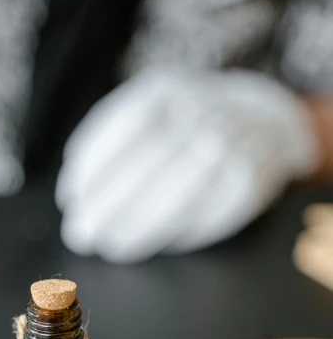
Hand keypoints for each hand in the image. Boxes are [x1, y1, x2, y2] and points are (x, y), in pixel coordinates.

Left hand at [56, 70, 319, 262]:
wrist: (268, 121)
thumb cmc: (190, 122)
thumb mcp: (153, 108)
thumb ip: (114, 138)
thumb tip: (75, 189)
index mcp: (170, 90)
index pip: (127, 124)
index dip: (94, 165)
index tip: (70, 199)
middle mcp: (204, 114)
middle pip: (149, 163)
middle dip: (108, 205)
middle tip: (81, 234)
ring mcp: (232, 148)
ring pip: (180, 194)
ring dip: (138, 227)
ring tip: (110, 247)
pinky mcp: (251, 185)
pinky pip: (209, 217)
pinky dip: (178, 235)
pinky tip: (155, 245)